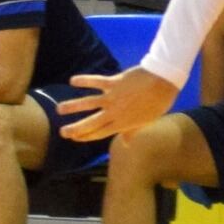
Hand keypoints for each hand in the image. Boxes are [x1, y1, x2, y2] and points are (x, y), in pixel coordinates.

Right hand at [58, 67, 179, 140]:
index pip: (100, 133)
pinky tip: (72, 80)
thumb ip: (133, 131)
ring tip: (59, 109)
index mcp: (123, 123)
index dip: (86, 136)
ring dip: (72, 106)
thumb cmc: (158, 102)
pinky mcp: (113, 82)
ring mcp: (113, 97)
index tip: (75, 138)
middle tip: (62, 132)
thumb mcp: (147, 121)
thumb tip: (127, 144)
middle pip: (91, 123)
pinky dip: (84, 80)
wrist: (164, 81)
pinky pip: (95, 81)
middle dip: (75, 128)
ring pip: (88, 103)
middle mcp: (114, 112)